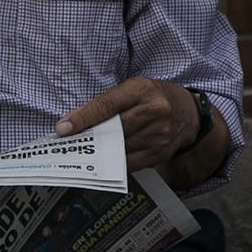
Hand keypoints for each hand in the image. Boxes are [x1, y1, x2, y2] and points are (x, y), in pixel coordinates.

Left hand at [55, 77, 200, 172]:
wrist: (189, 114)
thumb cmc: (153, 98)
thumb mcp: (134, 89)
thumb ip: (108, 102)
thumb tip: (75, 121)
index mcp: (142, 90)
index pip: (106, 105)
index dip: (83, 118)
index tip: (63, 128)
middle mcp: (153, 111)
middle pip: (112, 129)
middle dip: (88, 138)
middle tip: (67, 144)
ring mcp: (158, 134)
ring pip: (119, 149)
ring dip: (99, 153)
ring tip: (82, 153)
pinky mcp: (160, 153)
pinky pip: (130, 163)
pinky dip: (114, 163)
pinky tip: (103, 162)